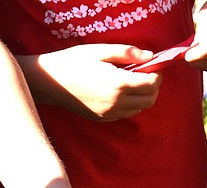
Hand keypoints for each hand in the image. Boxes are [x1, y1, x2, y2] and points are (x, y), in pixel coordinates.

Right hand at [23, 43, 161, 120]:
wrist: (50, 82)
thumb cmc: (74, 62)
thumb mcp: (101, 50)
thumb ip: (129, 53)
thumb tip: (150, 57)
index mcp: (118, 84)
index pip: (152, 84)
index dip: (156, 73)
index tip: (151, 65)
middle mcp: (115, 102)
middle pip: (150, 99)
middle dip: (153, 86)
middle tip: (145, 74)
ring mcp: (108, 113)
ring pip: (140, 109)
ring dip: (142, 96)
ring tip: (131, 82)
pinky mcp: (101, 118)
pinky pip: (126, 114)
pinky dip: (130, 104)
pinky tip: (119, 92)